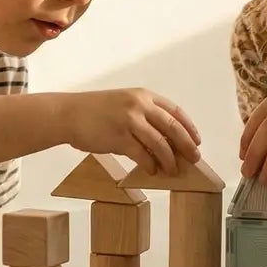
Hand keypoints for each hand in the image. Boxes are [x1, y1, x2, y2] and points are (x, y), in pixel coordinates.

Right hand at [67, 88, 201, 175]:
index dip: (189, 128)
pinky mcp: (118, 137)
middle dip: (187, 146)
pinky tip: (152, 171)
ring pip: (159, 143)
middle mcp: (139, 105)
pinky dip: (150, 165)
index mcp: (143, 95)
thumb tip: (165, 140)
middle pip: (172, 127)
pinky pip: (142, 155)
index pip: (175, 112)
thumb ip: (144, 117)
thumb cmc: (95, 111)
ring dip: (169, 160)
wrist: (68, 114)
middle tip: (194, 158)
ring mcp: (129, 120)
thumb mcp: (124, 104)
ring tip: (173, 170)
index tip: (197, 141)